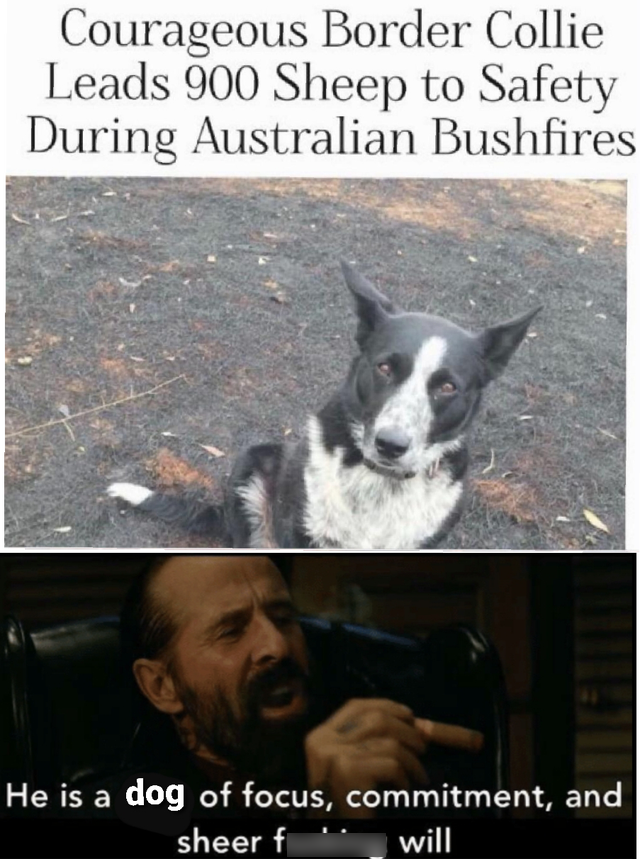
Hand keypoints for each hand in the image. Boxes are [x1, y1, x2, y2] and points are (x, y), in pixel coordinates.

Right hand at [305, 698, 483, 818]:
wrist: (335, 834)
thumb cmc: (346, 802)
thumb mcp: (347, 764)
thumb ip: (367, 741)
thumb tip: (409, 720)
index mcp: (320, 736)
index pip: (354, 706)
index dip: (385, 705)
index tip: (408, 715)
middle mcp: (323, 742)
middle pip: (376, 719)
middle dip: (406, 730)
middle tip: (422, 747)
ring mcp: (334, 756)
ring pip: (389, 741)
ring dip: (412, 758)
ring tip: (418, 773)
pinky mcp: (349, 772)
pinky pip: (392, 764)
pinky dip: (405, 777)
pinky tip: (403, 790)